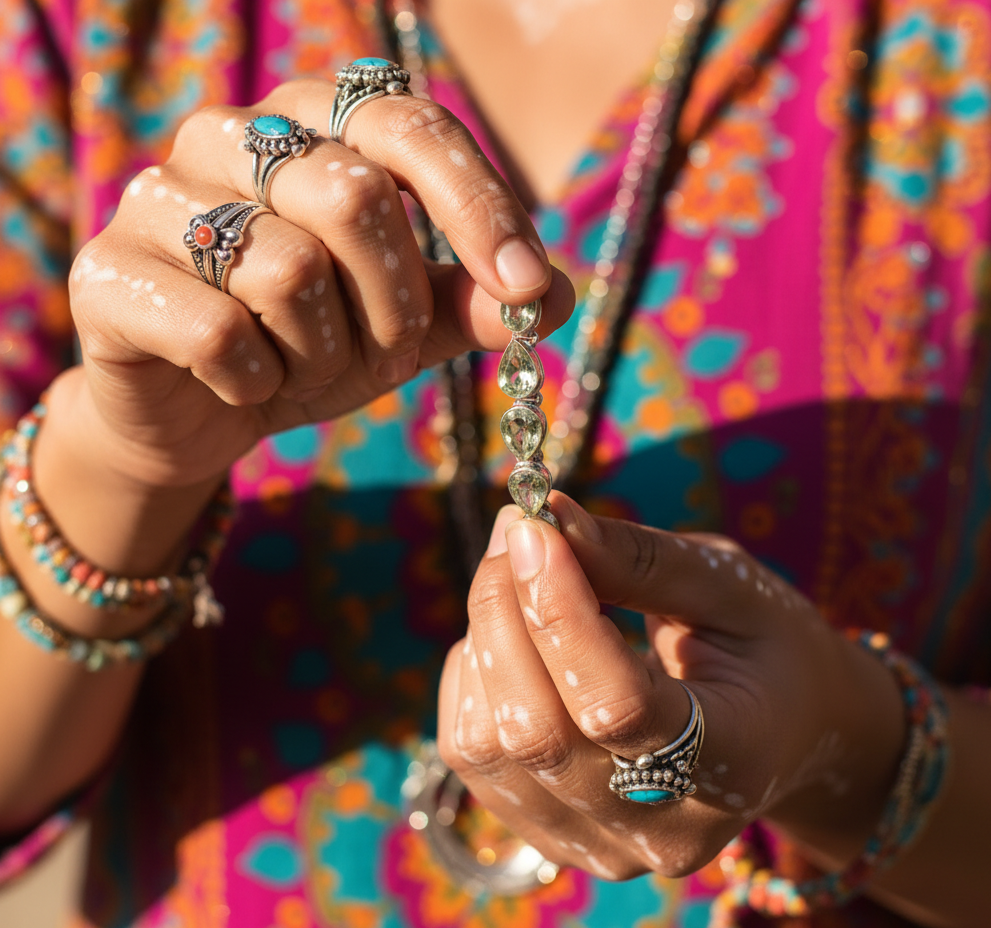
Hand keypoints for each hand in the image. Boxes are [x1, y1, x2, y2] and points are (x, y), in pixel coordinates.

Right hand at [66, 78, 572, 487]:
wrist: (201, 411)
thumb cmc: (310, 346)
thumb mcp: (406, 326)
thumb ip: (474, 301)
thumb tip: (555, 295)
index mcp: (314, 127)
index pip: (410, 126)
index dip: (478, 207)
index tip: (527, 288)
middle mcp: (231, 137)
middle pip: (355, 198)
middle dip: (391, 306)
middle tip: (377, 352)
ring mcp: (158, 197)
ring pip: (288, 271)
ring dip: (321, 354)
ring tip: (297, 367)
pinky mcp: (109, 274)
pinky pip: (218, 332)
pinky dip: (255, 382)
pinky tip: (241, 384)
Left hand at [437, 493, 905, 879]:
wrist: (785, 737)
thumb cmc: (765, 647)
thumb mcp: (728, 586)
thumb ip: (639, 558)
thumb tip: (545, 517)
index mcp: (732, 761)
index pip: (616, 706)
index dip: (560, 611)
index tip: (534, 527)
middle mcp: (660, 829)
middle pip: (536, 730)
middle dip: (505, 611)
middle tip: (518, 532)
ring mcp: (599, 846)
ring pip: (487, 745)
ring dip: (484, 640)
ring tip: (518, 580)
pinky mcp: (551, 836)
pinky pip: (470, 755)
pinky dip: (472, 679)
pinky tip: (512, 638)